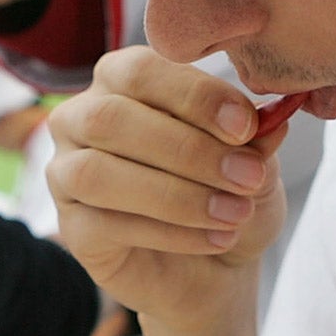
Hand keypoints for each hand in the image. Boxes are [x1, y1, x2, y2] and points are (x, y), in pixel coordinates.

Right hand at [47, 47, 289, 330]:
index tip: (246, 126)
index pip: (140, 70)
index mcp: (121, 81)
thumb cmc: (228, 193)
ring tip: (234, 214)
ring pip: (97, 174)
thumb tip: (269, 119)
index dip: (193, 95)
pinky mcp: (73, 230)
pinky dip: (169, 233)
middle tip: (247, 178)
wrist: (218, 265)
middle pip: (110, 118)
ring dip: (175, 195)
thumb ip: (255, 136)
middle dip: (187, 149)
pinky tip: (216, 240)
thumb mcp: (256, 160)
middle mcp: (82, 120)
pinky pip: (104, 226)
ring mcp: (66, 175)